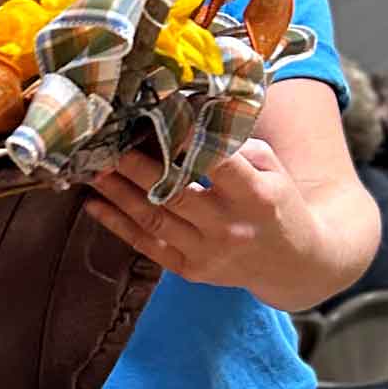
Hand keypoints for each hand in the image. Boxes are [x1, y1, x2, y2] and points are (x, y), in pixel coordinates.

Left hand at [86, 140, 324, 306]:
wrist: (294, 263)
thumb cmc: (276, 202)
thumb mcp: (271, 168)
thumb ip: (234, 145)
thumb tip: (187, 117)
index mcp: (257, 196)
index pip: (218, 165)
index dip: (186, 144)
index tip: (157, 123)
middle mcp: (231, 227)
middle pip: (174, 194)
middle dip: (135, 168)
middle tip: (107, 146)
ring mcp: (209, 253)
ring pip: (153, 220)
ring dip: (117, 194)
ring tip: (93, 170)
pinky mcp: (191, 271)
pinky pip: (147, 246)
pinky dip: (117, 225)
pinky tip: (94, 205)